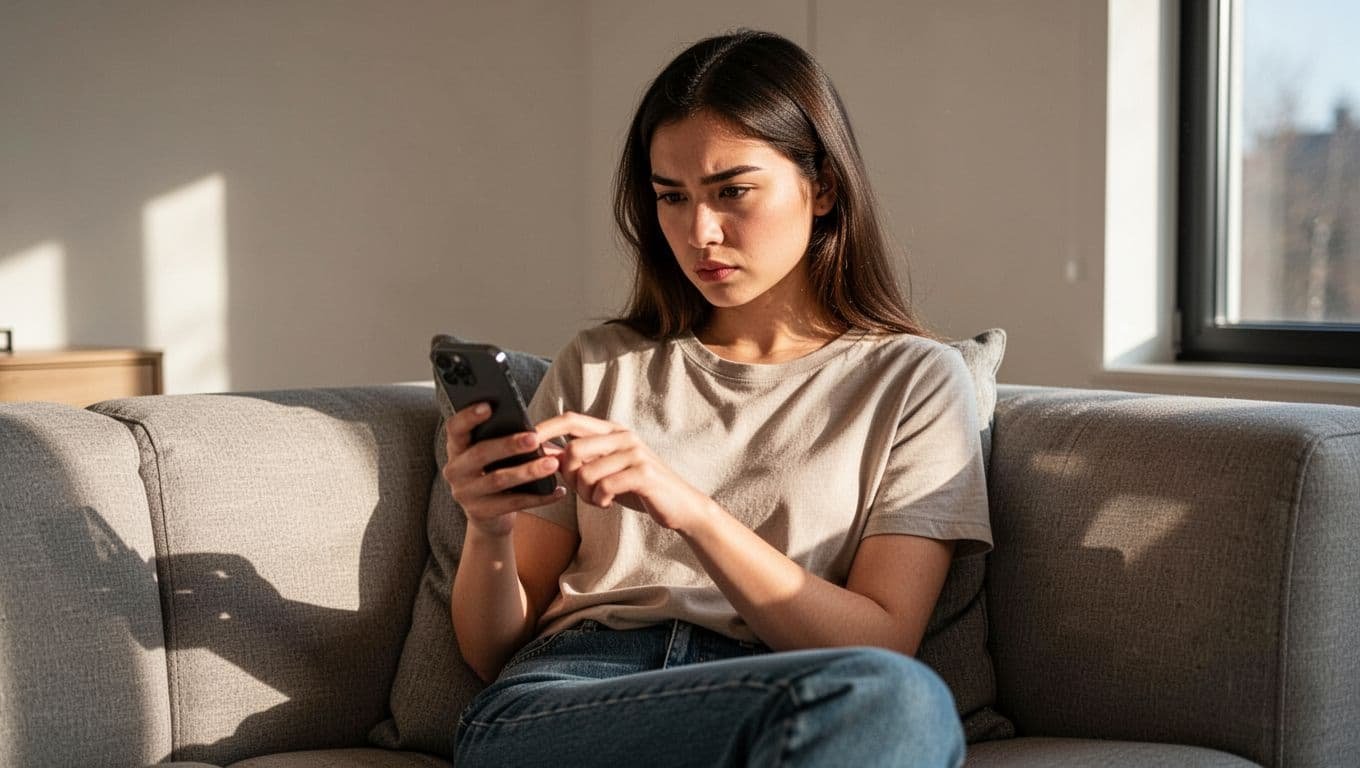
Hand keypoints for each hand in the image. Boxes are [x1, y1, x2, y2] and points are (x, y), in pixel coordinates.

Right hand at [443, 402, 565, 537]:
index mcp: (457, 448)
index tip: (488, 406)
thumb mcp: (494, 455)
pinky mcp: (480, 513)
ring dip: (528, 471)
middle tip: (534, 438)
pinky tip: (558, 491)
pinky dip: (539, 497)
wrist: (488, 516)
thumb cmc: (496, 471)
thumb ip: (505, 438)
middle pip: (480, 453)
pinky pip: (513, 504)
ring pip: (499, 479)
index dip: (469, 416)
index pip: (455, 428)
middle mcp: (455, 470)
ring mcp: (465, 493)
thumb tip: (536, 431)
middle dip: (509, 444)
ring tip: (552, 464)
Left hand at [534, 412, 715, 533]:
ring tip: (596, 499)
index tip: (524, 441)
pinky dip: (599, 500)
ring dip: (585, 494)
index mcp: (612, 430)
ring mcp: (635, 453)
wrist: (679, 506)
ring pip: (587, 471)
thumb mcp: (606, 469)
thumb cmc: (637, 487)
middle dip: (568, 475)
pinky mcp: (643, 473)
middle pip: (574, 448)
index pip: (571, 419)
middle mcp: (623, 436)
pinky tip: (607, 503)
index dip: (545, 428)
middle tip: (579, 490)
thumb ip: (578, 459)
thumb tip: (541, 451)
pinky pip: (604, 486)